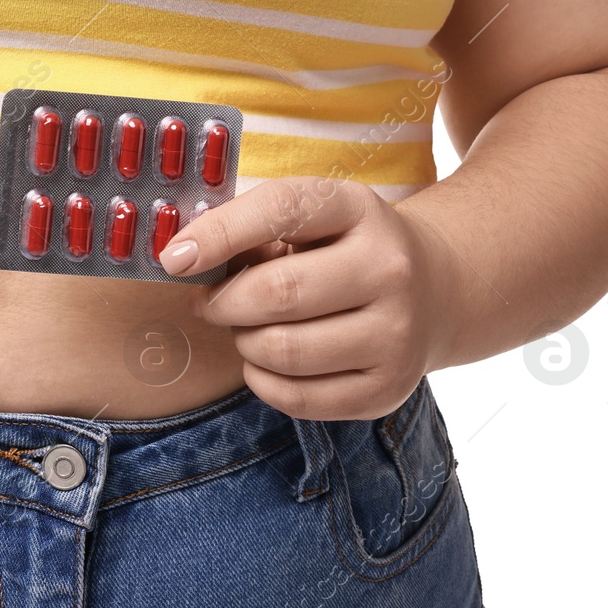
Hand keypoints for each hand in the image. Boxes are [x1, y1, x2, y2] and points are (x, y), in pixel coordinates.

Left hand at [157, 178, 461, 420]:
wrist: (434, 289)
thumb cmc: (342, 247)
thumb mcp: (311, 216)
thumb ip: (250, 226)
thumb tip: (181, 257)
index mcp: (359, 209)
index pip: (281, 210)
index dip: (218, 234)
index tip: (173, 258)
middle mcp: (390, 269)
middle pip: (277, 293)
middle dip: (223, 302)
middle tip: (209, 301)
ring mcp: (396, 334)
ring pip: (282, 351)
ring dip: (244, 341)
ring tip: (248, 327)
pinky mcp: (387, 389)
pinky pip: (297, 398)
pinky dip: (262, 380)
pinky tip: (266, 359)